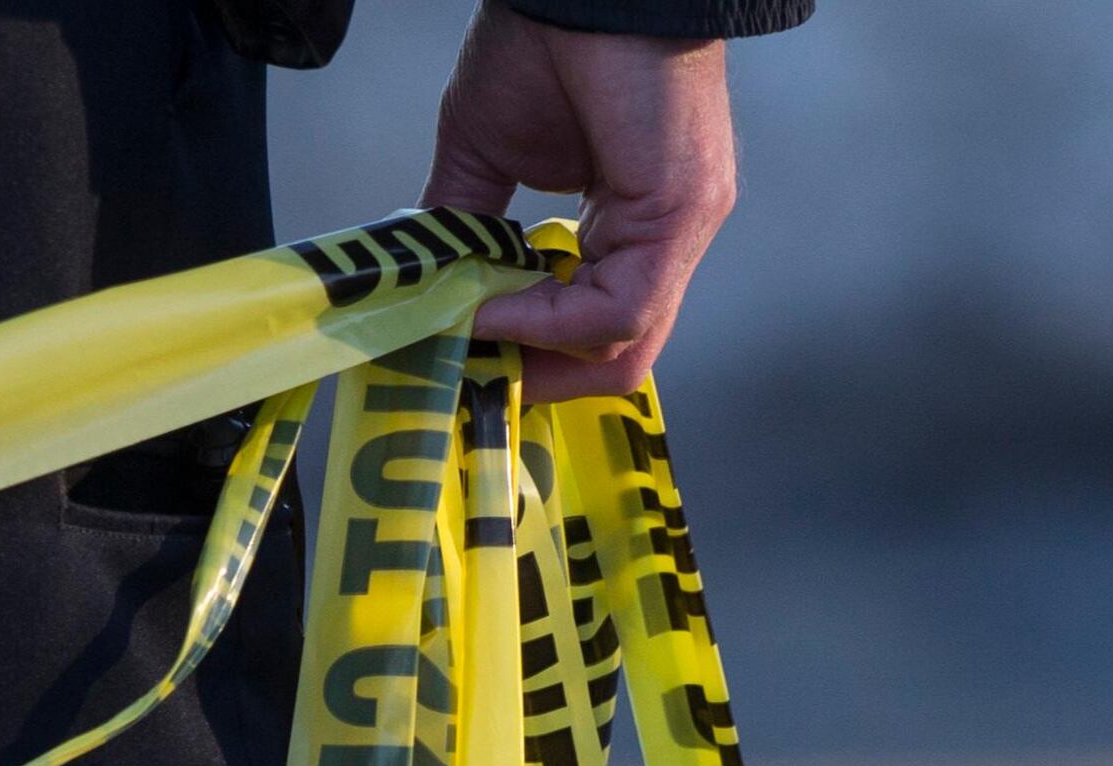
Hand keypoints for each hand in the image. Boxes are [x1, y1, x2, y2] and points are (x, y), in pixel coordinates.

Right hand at [420, 7, 736, 404]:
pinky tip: (488, 305)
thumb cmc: (544, 41)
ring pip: (623, 349)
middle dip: (533, 377)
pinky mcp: (680, 214)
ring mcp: (682, 227)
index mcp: (631, 220)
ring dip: (533, 357)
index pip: (595, 325)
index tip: (462, 356)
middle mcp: (667, 234)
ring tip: (468, 334)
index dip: (528, 355)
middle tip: (464, 372)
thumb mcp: (483, 153)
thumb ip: (465, 227)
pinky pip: (617, 310)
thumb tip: (429, 292)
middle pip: (616, 356)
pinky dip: (545, 325)